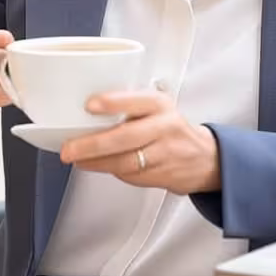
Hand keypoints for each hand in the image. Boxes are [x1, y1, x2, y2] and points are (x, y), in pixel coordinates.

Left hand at [59, 90, 220, 195]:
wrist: (205, 158)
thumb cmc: (171, 129)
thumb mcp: (157, 108)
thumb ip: (130, 106)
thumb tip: (86, 112)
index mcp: (160, 104)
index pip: (136, 100)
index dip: (113, 102)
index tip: (90, 104)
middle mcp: (164, 127)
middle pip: (125, 137)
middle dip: (92, 144)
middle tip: (69, 148)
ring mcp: (164, 153)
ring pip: (125, 161)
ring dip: (96, 162)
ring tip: (77, 159)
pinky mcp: (161, 175)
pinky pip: (129, 175)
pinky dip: (109, 170)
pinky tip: (95, 165)